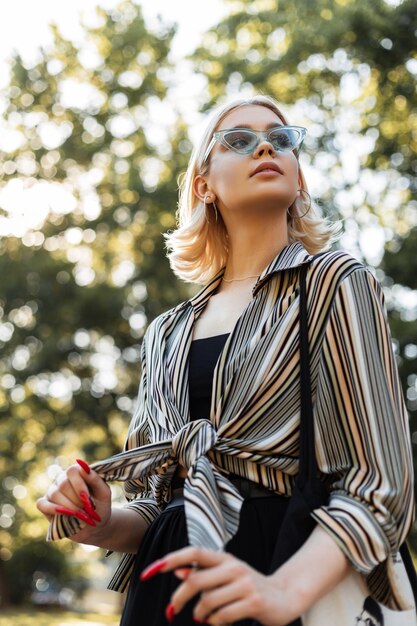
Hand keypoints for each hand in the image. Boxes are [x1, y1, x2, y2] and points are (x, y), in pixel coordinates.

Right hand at [36, 460, 111, 543]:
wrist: (94, 525)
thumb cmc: (100, 506)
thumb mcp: (103, 493)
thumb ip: (95, 479)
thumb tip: (83, 465)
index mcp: (77, 472)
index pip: (72, 471)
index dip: (80, 485)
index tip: (88, 499)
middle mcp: (62, 478)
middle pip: (63, 484)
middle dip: (76, 500)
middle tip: (87, 511)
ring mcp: (52, 491)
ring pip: (55, 494)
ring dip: (69, 507)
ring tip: (81, 516)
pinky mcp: (44, 504)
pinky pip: (42, 504)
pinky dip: (52, 509)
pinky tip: (64, 514)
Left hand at [139, 547, 300, 625]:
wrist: (284, 596)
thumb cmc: (247, 587)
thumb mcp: (225, 576)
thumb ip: (202, 573)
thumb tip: (176, 571)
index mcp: (224, 558)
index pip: (193, 553)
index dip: (170, 560)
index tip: (149, 572)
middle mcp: (234, 566)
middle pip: (195, 580)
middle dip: (178, 598)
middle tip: (171, 611)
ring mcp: (245, 584)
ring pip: (207, 602)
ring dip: (200, 614)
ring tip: (203, 617)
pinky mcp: (254, 602)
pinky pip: (222, 617)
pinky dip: (215, 623)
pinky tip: (219, 621)